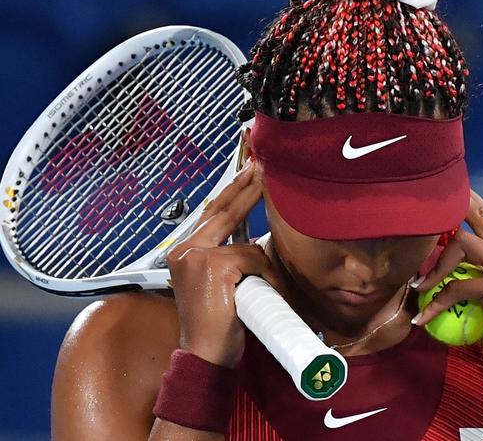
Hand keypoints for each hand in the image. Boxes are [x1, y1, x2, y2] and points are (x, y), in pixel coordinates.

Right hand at [166, 160, 276, 366]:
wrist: (205, 353)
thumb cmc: (215, 321)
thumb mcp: (217, 282)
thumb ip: (225, 255)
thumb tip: (248, 236)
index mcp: (183, 252)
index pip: (210, 213)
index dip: (230, 192)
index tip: (246, 172)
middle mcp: (184, 249)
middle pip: (222, 211)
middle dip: (246, 188)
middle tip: (261, 168)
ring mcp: (197, 256)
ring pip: (244, 243)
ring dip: (258, 267)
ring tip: (254, 290)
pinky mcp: (215, 265)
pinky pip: (252, 259)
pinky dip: (261, 276)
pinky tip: (252, 295)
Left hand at [414, 190, 482, 385]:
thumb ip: (477, 272)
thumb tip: (446, 256)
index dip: (472, 203)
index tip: (453, 192)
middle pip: (482, 219)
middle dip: (455, 209)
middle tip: (431, 206)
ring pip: (465, 244)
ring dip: (437, 265)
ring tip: (421, 286)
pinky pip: (457, 285)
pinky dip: (436, 300)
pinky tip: (423, 317)